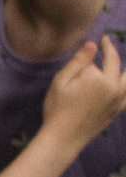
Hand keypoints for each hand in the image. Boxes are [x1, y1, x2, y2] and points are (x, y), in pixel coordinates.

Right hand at [40, 35, 125, 150]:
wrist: (65, 136)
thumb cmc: (58, 108)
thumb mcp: (61, 82)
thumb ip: (78, 62)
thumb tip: (92, 44)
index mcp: (97, 78)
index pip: (95, 60)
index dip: (92, 52)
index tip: (99, 39)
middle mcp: (113, 86)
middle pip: (115, 64)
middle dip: (111, 51)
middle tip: (108, 42)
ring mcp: (119, 98)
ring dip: (124, 69)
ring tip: (118, 61)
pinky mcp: (119, 108)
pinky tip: (124, 83)